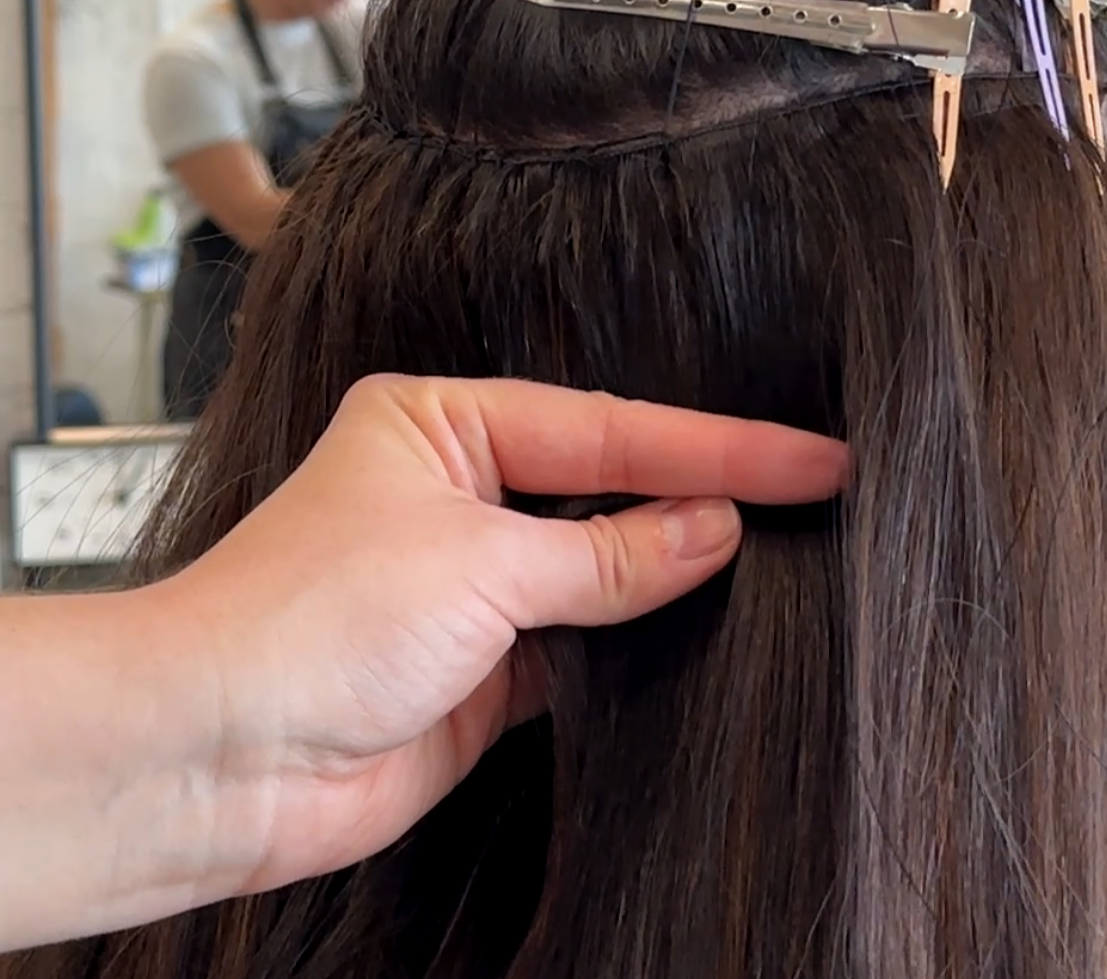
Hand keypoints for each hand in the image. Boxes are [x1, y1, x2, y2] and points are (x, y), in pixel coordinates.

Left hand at [171, 375, 846, 902]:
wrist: (214, 757)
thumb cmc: (311, 620)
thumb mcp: (478, 563)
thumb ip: (607, 554)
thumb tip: (715, 529)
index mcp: (443, 421)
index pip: (607, 426)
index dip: (717, 444)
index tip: (812, 456)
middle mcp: (460, 488)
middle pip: (610, 483)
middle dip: (706, 489)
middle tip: (817, 488)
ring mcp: (474, 580)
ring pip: (603, 564)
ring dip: (680, 566)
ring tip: (789, 553)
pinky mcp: (485, 667)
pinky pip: (587, 642)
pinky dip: (644, 639)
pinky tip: (713, 626)